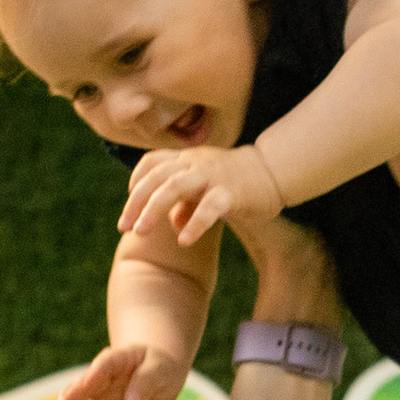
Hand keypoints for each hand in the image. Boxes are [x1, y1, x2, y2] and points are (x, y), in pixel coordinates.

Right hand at [51, 342, 188, 399]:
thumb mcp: (161, 370)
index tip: (87, 382)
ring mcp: (100, 396)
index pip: (105, 363)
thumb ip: (146, 381)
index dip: (96, 372)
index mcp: (117, 359)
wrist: (163, 382)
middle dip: (73, 394)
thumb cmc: (161, 369)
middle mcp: (102, 377)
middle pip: (84, 384)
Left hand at [116, 140, 279, 253]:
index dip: (137, 181)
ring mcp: (212, 175)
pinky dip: (194, 223)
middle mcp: (195, 163)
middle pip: (156, 177)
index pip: (152, 162)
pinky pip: (209, 207)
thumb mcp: (207, 188)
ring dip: (153, 209)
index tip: (130, 204)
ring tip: (141, 233)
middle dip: (136, 202)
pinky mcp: (231, 192)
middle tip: (125, 228)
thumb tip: (175, 223)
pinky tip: (184, 241)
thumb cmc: (237, 182)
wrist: (274, 171)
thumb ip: (188, 202)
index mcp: (188, 158)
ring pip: (174, 186)